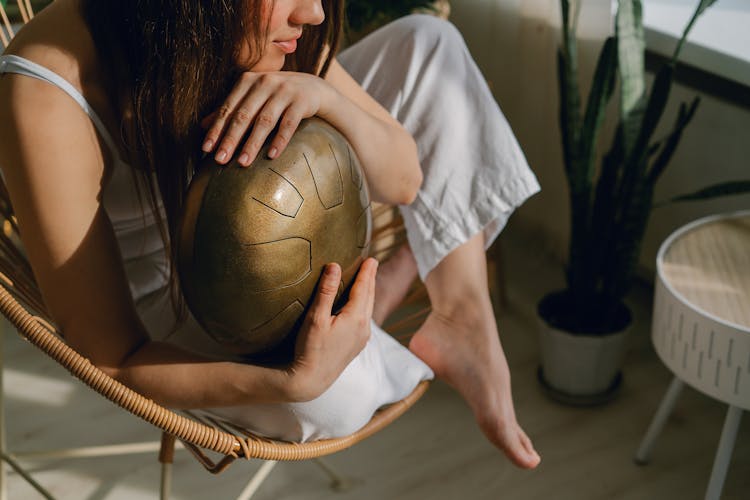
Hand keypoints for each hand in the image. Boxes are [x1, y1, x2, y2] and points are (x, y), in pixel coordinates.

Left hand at [200, 71, 333, 166]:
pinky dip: (280, 140)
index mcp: (248, 81)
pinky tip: (272, 156)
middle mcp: (265, 83)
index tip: (206, 150)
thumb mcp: (254, 98)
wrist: (314, 89)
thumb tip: (203, 126)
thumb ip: (232, 109)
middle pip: (244, 115)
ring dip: (252, 143)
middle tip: (220, 160)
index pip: (228, 108)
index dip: (217, 130)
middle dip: (230, 139)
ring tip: (243, 163)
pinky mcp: (302, 101)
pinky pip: (289, 124)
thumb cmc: (277, 96)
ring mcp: (285, 91)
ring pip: (265, 121)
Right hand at [284, 258, 377, 401]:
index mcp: (356, 318)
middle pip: (370, 297)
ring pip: (369, 309)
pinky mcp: (357, 346)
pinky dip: (364, 306)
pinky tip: (359, 307)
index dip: (367, 272)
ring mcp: (362, 338)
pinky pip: (365, 320)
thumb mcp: (316, 318)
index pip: (364, 288)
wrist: (312, 380)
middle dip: (370, 280)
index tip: (371, 258)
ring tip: (367, 281)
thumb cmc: (311, 348)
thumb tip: (335, 266)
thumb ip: (326, 291)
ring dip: (368, 293)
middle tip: (372, 264)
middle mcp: (364, 328)